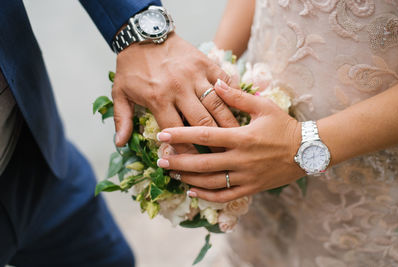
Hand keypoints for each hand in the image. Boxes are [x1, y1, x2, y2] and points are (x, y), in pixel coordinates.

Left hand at [112, 33, 238, 146]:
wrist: (143, 34)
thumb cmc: (132, 66)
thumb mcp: (120, 92)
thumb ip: (122, 119)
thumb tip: (119, 144)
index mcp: (158, 98)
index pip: (176, 132)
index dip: (187, 151)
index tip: (196, 164)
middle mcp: (179, 88)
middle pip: (202, 122)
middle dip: (215, 143)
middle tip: (224, 157)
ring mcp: (195, 75)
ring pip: (217, 105)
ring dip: (228, 124)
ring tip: (236, 139)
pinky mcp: (205, 63)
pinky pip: (224, 81)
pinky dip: (233, 95)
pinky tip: (240, 109)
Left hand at [156, 80, 304, 202]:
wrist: (308, 150)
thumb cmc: (284, 126)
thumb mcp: (264, 107)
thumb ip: (238, 97)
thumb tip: (217, 84)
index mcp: (242, 137)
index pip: (205, 135)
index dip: (182, 135)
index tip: (162, 135)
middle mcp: (242, 159)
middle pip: (203, 163)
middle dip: (178, 161)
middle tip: (160, 159)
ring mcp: (246, 177)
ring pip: (211, 182)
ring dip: (189, 179)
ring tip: (172, 173)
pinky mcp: (252, 188)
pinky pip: (226, 196)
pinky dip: (208, 196)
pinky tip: (192, 192)